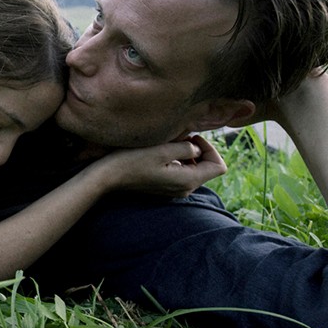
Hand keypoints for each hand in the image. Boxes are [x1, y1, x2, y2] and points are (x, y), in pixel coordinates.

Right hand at [97, 135, 226, 196]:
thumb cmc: (132, 161)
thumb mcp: (162, 149)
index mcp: (188, 180)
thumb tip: (196, 148)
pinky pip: (181, 173)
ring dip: (186, 154)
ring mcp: (175, 190)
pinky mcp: (165, 188)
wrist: (108, 177)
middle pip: (208, 168)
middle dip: (198, 150)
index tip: (192, 138)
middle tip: (178, 138)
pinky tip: (159, 154)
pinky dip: (177, 161)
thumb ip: (186, 147)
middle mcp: (185, 189)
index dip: (211, 149)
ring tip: (167, 145)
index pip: (219, 166)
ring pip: (194, 169)